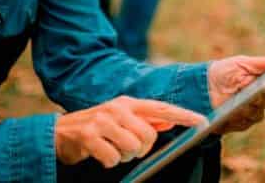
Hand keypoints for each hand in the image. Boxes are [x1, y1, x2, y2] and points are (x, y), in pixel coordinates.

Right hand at [55, 96, 204, 167]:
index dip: (183, 115)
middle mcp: (117, 108)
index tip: (203, 122)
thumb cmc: (97, 127)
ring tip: (113, 149)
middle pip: (148, 136)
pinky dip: (109, 161)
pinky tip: (101, 155)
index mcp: (128, 103)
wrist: (61, 132)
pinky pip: (113, 158)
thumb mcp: (121, 119)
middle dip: (141, 149)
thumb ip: (145, 120)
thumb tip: (169, 120)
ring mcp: (102, 121)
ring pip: (132, 148)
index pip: (161, 108)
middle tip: (127, 148)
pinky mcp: (89, 136)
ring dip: (125, 156)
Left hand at [207, 50, 264, 133]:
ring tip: (240, 103)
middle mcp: (261, 99)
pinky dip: (238, 117)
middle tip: (255, 91)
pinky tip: (231, 113)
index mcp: (264, 83)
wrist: (205, 86)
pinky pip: (245, 122)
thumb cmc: (226, 71)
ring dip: (248, 107)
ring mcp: (252, 112)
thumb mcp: (244, 63)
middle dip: (259, 95)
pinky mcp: (242, 123)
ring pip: (257, 112)